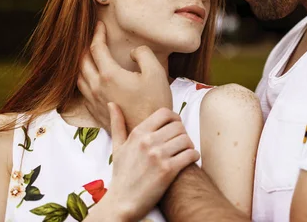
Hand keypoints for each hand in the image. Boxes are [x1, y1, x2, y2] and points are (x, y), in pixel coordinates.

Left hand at [78, 21, 172, 131]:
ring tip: (88, 57)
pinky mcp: (95, 112)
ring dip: (82, 63)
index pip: (97, 48)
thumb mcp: (156, 72)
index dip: (97, 34)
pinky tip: (91, 79)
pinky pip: (82, 92)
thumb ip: (143, 54)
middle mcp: (96, 86)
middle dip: (86, 46)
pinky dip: (84, 80)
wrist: (147, 132)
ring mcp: (94, 101)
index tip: (100, 25)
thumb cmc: (154, 103)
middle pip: (82, 61)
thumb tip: (133, 52)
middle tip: (93, 38)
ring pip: (79, 77)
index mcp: (109, 74)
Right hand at [93, 103, 199, 220]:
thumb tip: (112, 104)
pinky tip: (189, 160)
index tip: (176, 127)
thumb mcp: (117, 147)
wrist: (122, 203)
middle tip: (180, 143)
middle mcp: (148, 142)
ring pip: (186, 139)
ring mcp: (158, 156)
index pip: (165, 113)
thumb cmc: (121, 175)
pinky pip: (190, 154)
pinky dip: (194, 156)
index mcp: (138, 133)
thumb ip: (117, 124)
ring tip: (185, 152)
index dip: (175, 118)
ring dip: (189, 145)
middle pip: (179, 126)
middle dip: (183, 134)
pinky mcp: (168, 170)